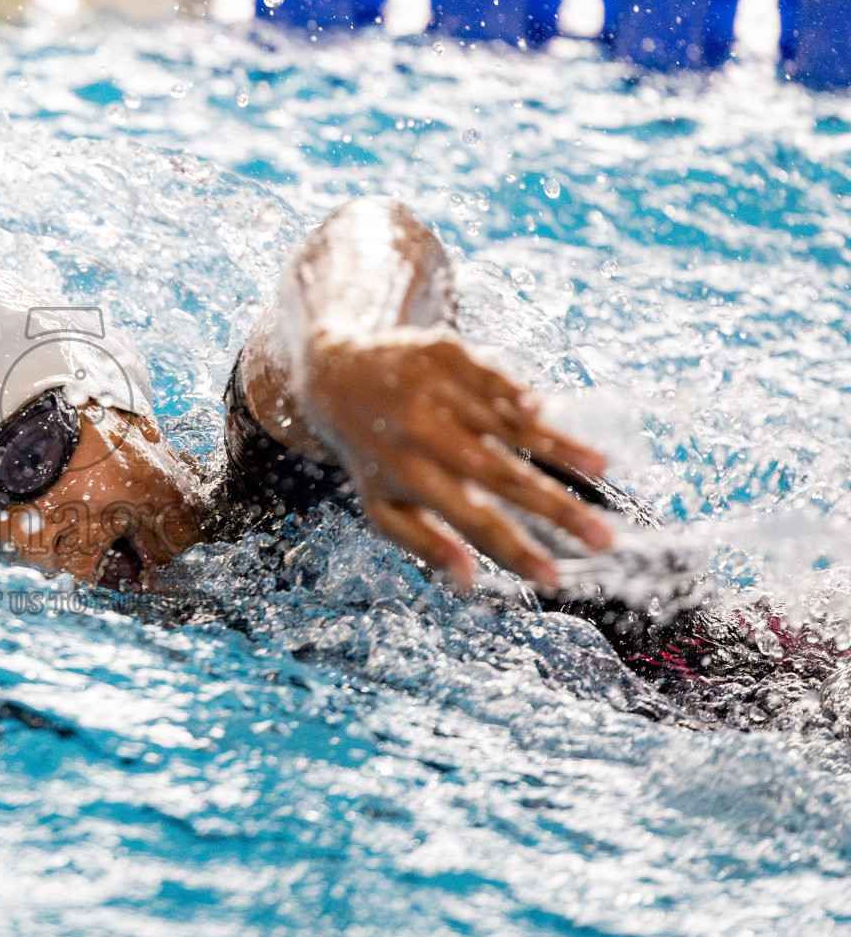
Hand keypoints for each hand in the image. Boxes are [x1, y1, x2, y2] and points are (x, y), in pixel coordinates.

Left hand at [299, 329, 613, 588]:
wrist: (333, 375)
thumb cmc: (370, 454)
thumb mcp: (381, 505)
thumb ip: (424, 543)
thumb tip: (469, 584)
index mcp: (411, 479)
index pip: (474, 523)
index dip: (515, 552)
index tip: (555, 581)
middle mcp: (422, 435)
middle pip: (499, 477)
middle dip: (555, 509)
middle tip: (604, 538)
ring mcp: (433, 391)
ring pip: (504, 424)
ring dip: (555, 447)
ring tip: (602, 469)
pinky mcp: (442, 353)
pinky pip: (485, 374)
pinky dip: (510, 390)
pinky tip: (540, 410)